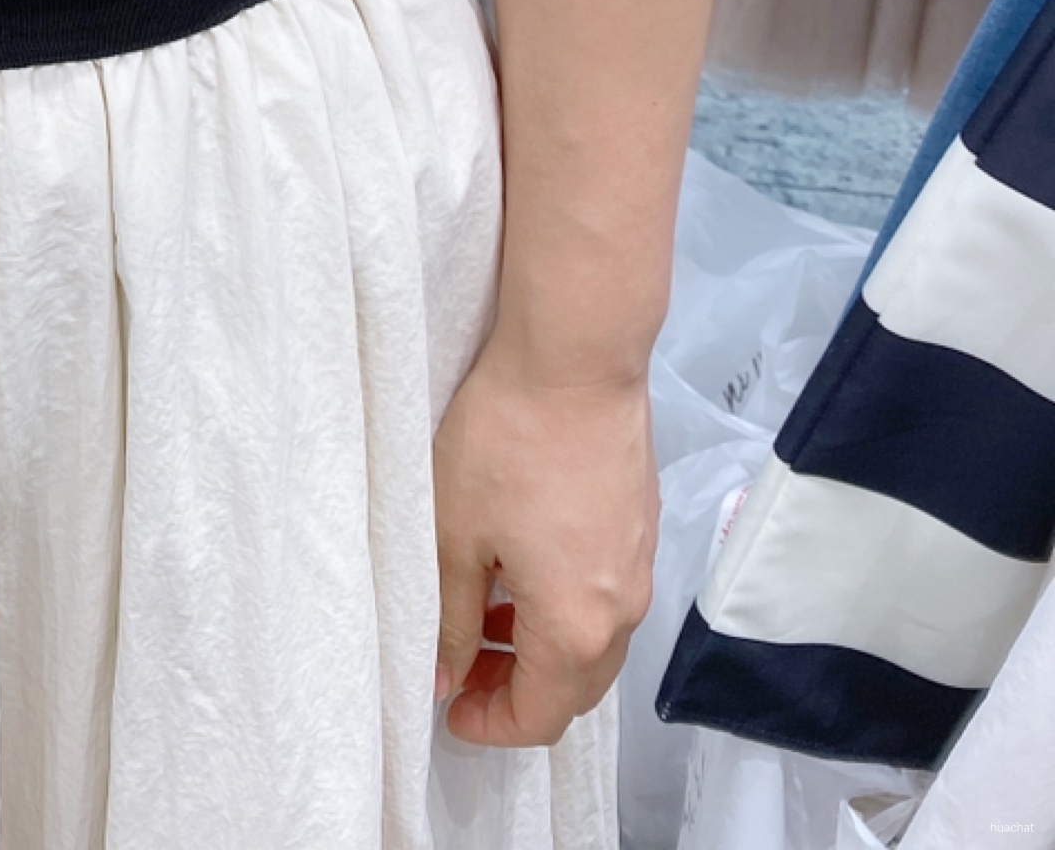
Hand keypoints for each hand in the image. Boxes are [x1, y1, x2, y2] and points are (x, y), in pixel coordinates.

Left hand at [431, 333, 656, 747]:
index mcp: (577, 627)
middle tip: (459, 668)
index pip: (541, 717)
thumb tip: (443, 676)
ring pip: (594, 642)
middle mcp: (623, 609)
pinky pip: (606, 596)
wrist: (575, 358)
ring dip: (540, 647)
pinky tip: (518, 568)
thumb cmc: (505, 442)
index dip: (492, 726)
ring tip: (479, 613)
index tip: (449, 711)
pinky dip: (564, 606)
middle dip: (517, 692)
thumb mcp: (456, 535)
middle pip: (575, 688)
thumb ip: (450, 618)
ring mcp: (640, 565)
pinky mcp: (641, 526)